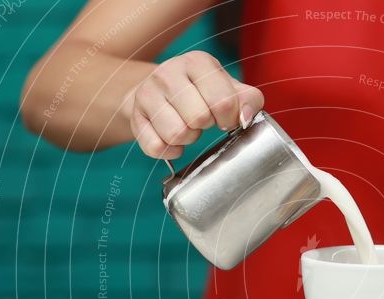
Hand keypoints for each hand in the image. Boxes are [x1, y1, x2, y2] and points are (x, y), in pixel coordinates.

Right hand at [124, 51, 263, 158]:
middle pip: (198, 119)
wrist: (160, 90)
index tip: (225, 118)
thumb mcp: (229, 87)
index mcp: (197, 62)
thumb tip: (244, 118)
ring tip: (187, 127)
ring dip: (188, 139)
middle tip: (203, 121)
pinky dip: (169, 151)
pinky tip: (173, 140)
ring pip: (176, 134)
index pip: (222, 101)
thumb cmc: (202, 91)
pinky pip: (156, 148)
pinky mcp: (135, 116)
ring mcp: (147, 93)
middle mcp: (168, 72)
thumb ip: (249, 100)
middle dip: (205, 127)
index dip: (229, 118)